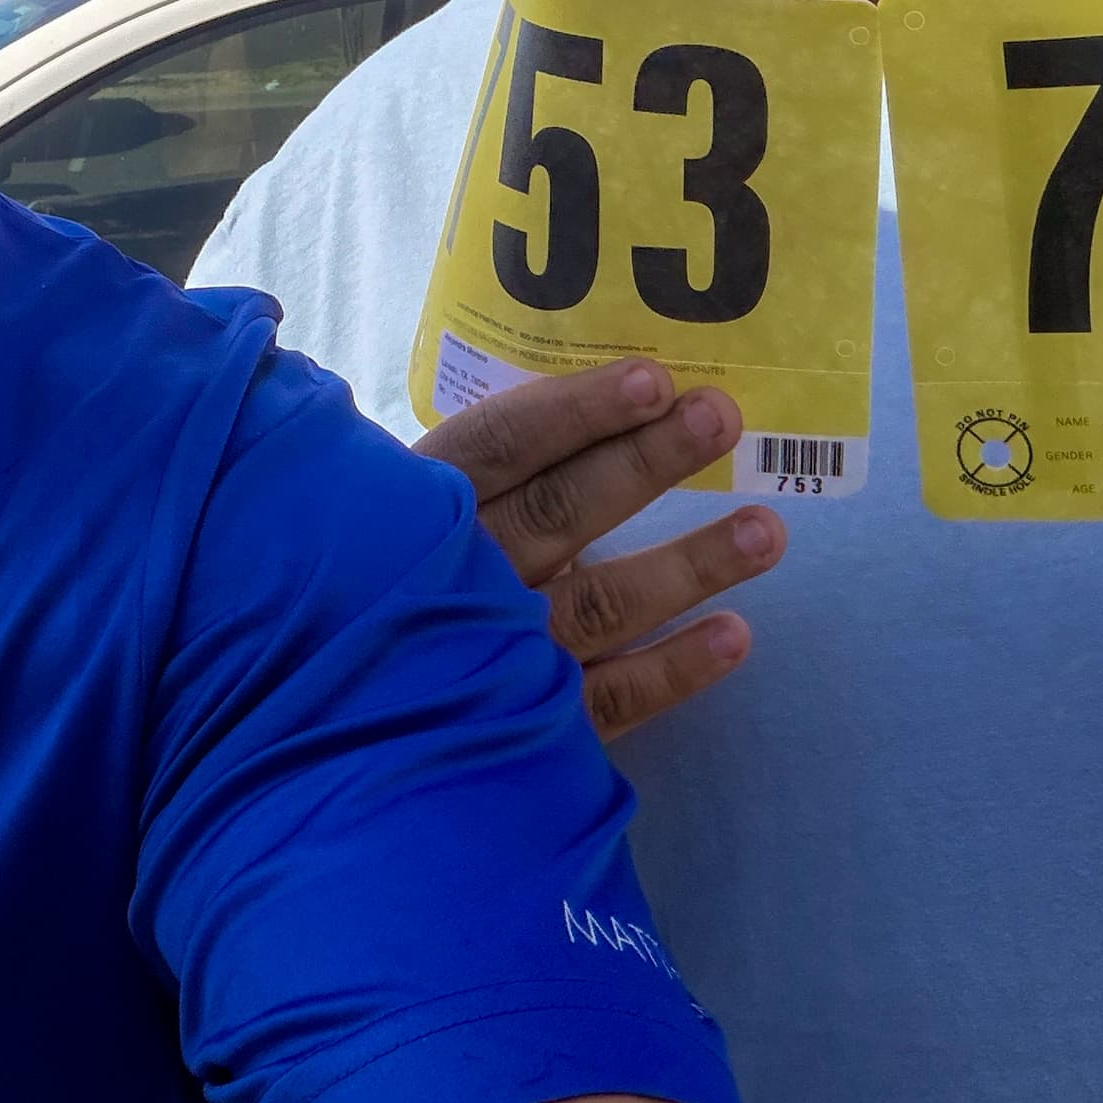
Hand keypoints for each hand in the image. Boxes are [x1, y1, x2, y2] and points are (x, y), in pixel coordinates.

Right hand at [415, 358, 784, 739]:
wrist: (336, 714)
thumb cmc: (389, 575)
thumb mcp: (392, 503)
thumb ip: (463, 458)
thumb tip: (578, 397)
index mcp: (419, 507)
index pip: (501, 446)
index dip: (575, 414)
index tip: (652, 381)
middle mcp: (460, 577)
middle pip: (561, 511)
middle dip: (644, 463)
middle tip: (722, 418)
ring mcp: (495, 653)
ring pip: (601, 604)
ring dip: (689, 567)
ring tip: (766, 532)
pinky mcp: (528, 722)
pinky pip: (609, 698)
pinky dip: (672, 669)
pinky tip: (734, 637)